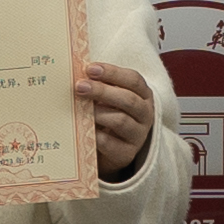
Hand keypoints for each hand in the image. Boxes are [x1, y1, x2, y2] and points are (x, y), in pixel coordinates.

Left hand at [77, 61, 155, 180]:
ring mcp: (138, 135)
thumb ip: (101, 85)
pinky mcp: (126, 154)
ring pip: (121, 121)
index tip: (90, 69)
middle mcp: (145, 114)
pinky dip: (96, 135)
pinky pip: (110, 143)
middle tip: (80, 87)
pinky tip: (84, 128)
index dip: (112, 73)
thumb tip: (78, 73)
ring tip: (80, 108)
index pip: (133, 80)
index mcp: (143, 95)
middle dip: (102, 91)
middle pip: (128, 99)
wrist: (113, 150)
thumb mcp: (111, 98)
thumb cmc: (110, 115)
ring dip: (99, 112)